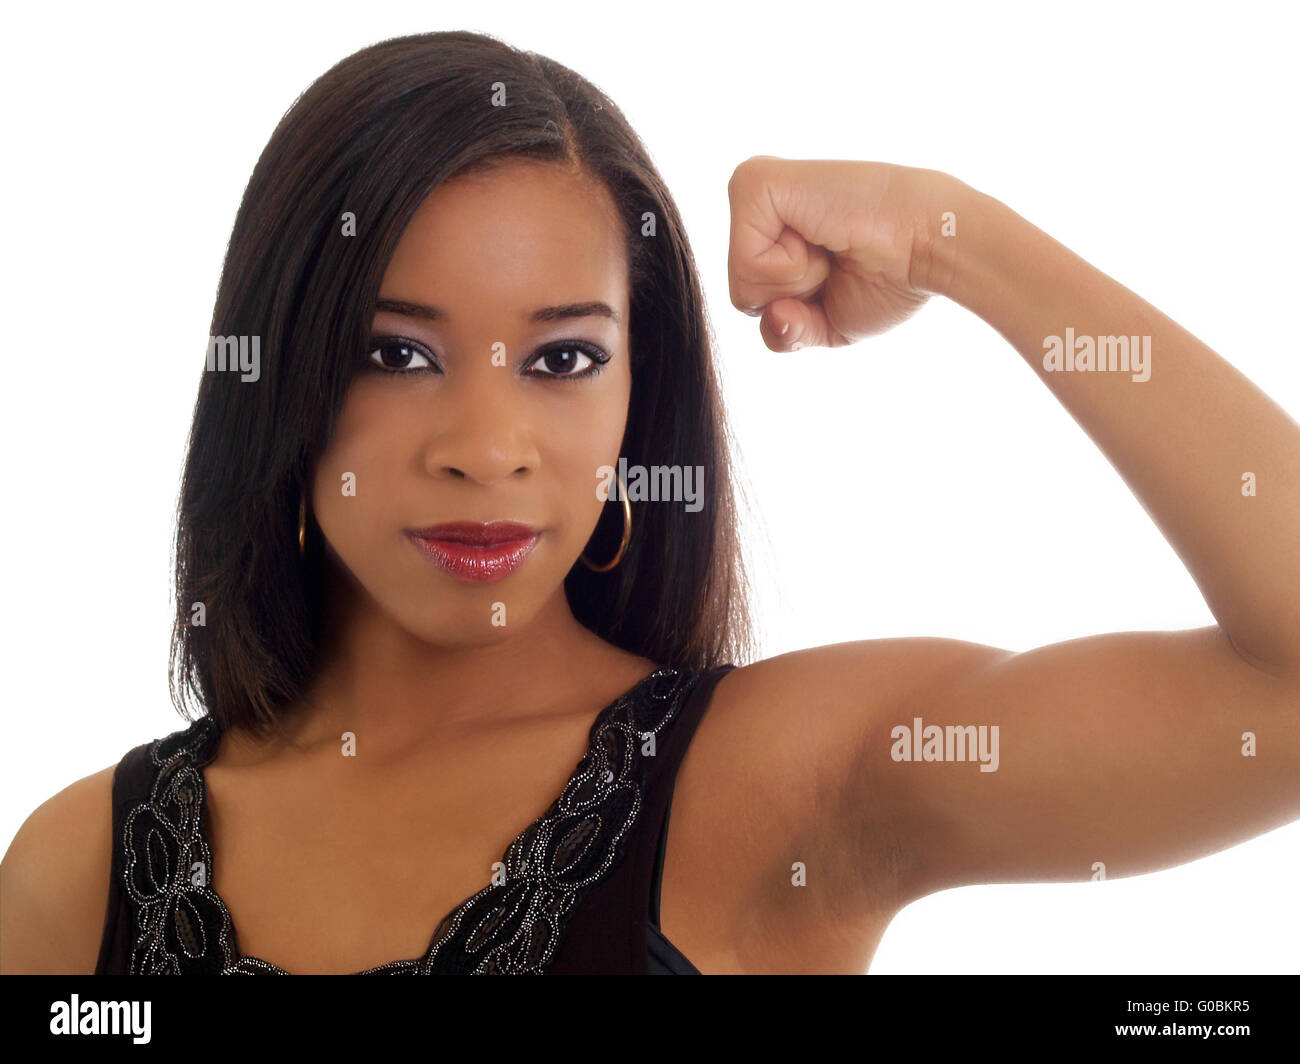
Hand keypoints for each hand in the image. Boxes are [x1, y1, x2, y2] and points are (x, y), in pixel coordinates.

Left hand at [726, 156, 954, 349]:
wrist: (927, 246)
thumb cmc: (889, 279)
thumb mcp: (825, 323)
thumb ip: (784, 329)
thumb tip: (773, 315)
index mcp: (771, 233)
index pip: (752, 303)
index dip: (798, 312)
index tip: (840, 273)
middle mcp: (757, 208)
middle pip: (743, 296)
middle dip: (796, 299)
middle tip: (837, 259)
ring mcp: (752, 190)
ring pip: (743, 284)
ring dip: (799, 282)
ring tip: (832, 244)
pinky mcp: (753, 183)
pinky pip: (747, 264)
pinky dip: (791, 268)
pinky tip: (820, 236)